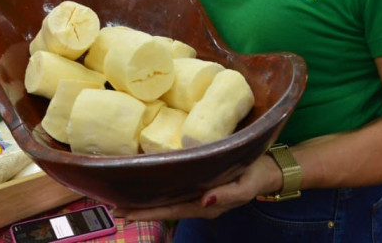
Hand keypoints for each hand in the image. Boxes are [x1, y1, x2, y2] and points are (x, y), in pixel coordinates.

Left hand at [114, 153, 279, 221]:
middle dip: (139, 209)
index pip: (170, 210)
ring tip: (122, 201)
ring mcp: (198, 195)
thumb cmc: (257, 174)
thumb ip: (227, 195)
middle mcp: (198, 202)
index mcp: (206, 204)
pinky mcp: (200, 184)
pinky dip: (158, 191)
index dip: (147, 212)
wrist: (269, 169)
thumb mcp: (246, 185)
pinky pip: (175, 190)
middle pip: (164, 208)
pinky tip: (146, 187)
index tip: (125, 212)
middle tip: (113, 208)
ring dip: (146, 202)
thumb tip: (204, 200)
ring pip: (167, 200)